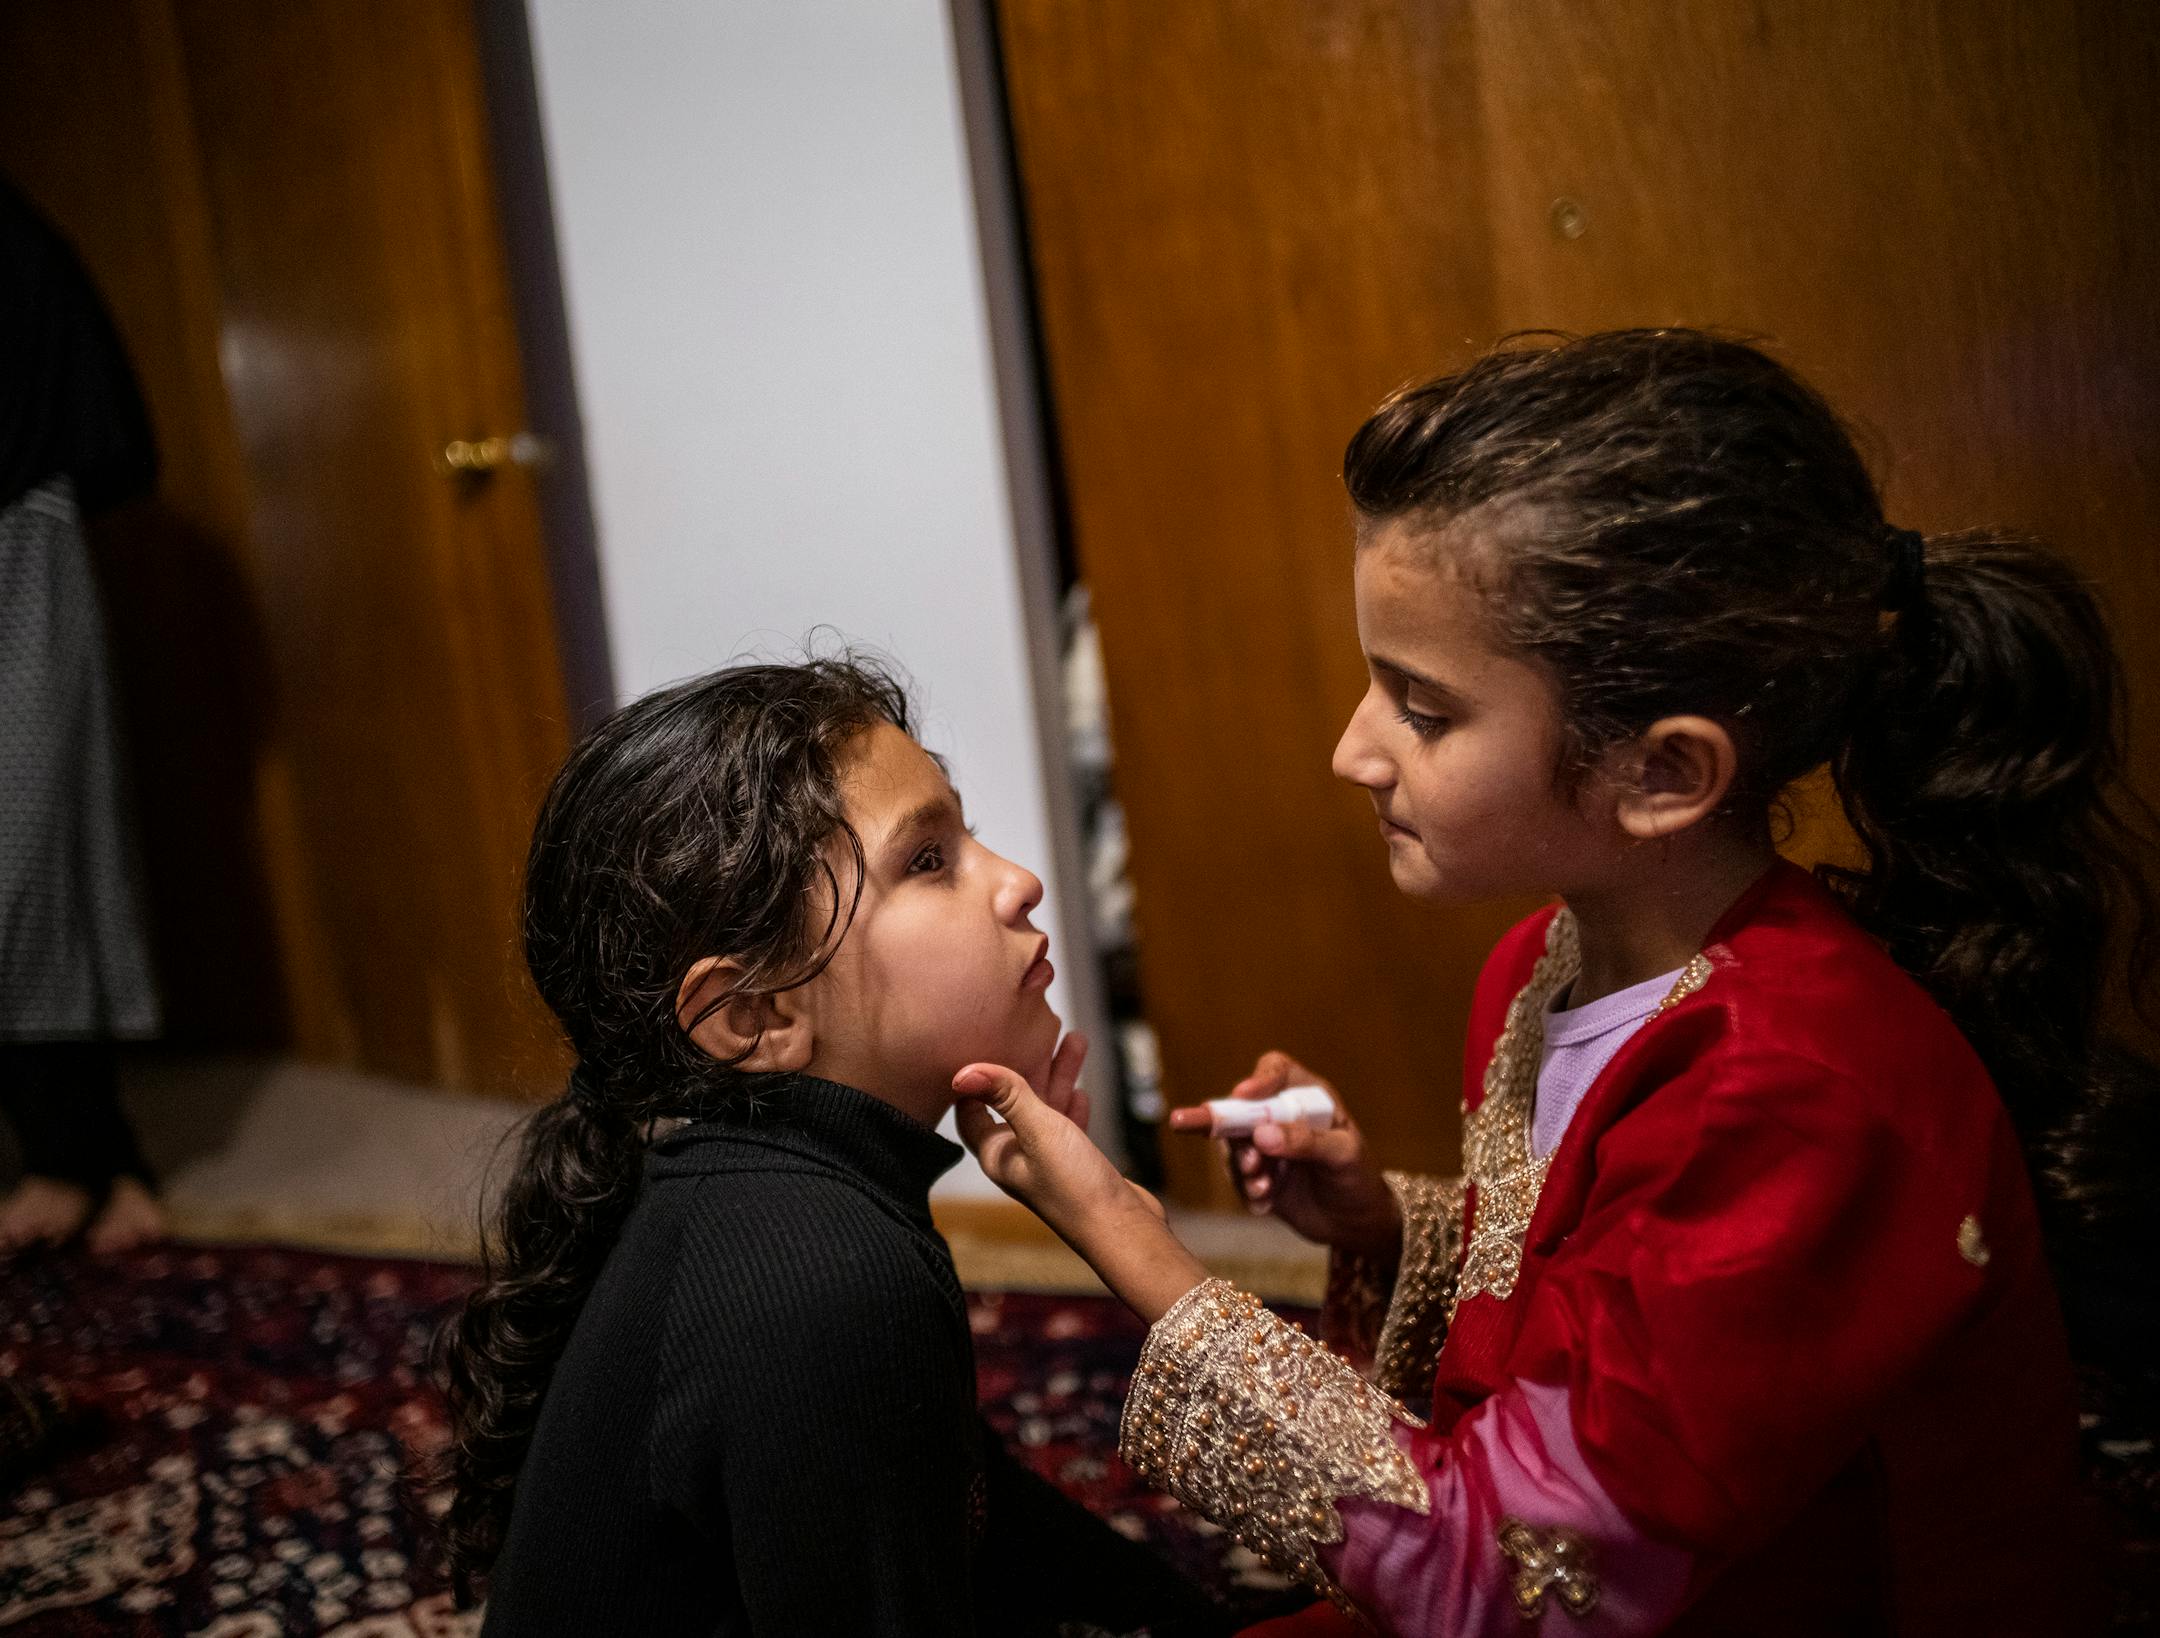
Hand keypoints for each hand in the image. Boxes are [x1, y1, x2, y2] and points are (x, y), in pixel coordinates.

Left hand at [954, 1034, 1204, 1321]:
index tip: (985, 1041)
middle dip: (1026, 1064)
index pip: (971, 1110)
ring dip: (1056, 1076)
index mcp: (996, 1154)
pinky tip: (1080, 1091)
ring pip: (1045, 1109)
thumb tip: (963, 1071)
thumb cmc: (1075, 1185)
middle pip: (1013, 1101)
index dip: (974, 1077)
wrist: (1121, 1228)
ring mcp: (1046, 1163)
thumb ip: (1006, 1095)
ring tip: (1074, 1040)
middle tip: (1039, 1029)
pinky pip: (1067, 1127)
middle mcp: (1016, 1159)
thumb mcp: (1038, 1129)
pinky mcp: (1075, 1166)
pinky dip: (1071, 1104)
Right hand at [1166, 1051, 1398, 1257]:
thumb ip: (1306, 1141)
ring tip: (1263, 1189)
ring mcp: (1266, 1145)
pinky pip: (1237, 1177)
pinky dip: (1247, 1191)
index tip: (1243, 1095)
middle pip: (1243, 1108)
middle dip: (1238, 1135)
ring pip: (1234, 1145)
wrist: (1355, 1222)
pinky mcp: (1257, 1174)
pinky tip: (1265, 1205)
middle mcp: (1281, 1116)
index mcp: (1308, 1098)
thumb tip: (1262, 1133)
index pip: (1277, 1072)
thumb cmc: (1358, 1178)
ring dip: (1242, 1168)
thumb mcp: (1343, 1155)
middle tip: (1251, 1163)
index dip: (1259, 1080)